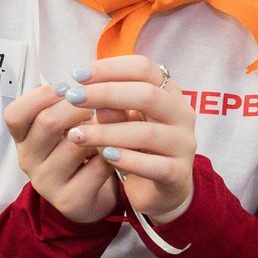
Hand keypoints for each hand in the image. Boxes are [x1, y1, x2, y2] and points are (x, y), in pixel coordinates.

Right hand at [5, 85, 121, 226]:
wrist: (93, 194)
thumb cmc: (80, 149)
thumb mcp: (70, 124)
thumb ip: (78, 104)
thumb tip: (101, 92)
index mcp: (23, 138)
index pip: (14, 114)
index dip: (40, 96)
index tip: (66, 87)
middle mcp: (28, 160)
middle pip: (47, 122)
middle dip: (79, 106)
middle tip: (100, 101)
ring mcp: (47, 183)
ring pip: (75, 145)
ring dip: (101, 130)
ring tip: (115, 124)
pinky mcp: (70, 200)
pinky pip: (97, 168)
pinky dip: (113, 153)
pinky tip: (119, 149)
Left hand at [58, 54, 195, 221]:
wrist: (159, 188)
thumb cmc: (136, 148)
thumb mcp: (120, 123)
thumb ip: (110, 109)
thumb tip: (85, 92)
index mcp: (168, 93)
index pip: (144, 68)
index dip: (110, 68)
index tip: (77, 75)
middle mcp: (181, 114)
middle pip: (148, 95)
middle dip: (106, 94)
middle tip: (73, 97)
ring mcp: (183, 144)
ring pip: (148, 133)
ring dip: (108, 132)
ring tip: (78, 135)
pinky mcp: (179, 174)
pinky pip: (155, 166)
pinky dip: (128, 160)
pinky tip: (106, 156)